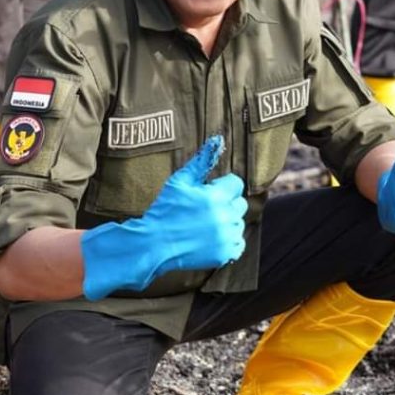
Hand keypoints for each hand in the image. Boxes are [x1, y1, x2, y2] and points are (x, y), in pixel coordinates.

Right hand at [81, 135, 246, 299]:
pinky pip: (238, 243)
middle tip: (205, 209)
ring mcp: (226, 237)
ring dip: (226, 222)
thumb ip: (201, 161)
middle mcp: (224, 217)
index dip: (222, 186)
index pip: (236, 184)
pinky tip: (210, 239)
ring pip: (238, 223)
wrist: (154, 244)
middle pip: (239, 204)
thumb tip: (217, 140)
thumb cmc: (165, 209)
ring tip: (204, 225)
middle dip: (225, 203)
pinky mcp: (225, 254)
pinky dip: (228, 241)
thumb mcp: (180, 181)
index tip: (207, 193)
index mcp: (216, 197)